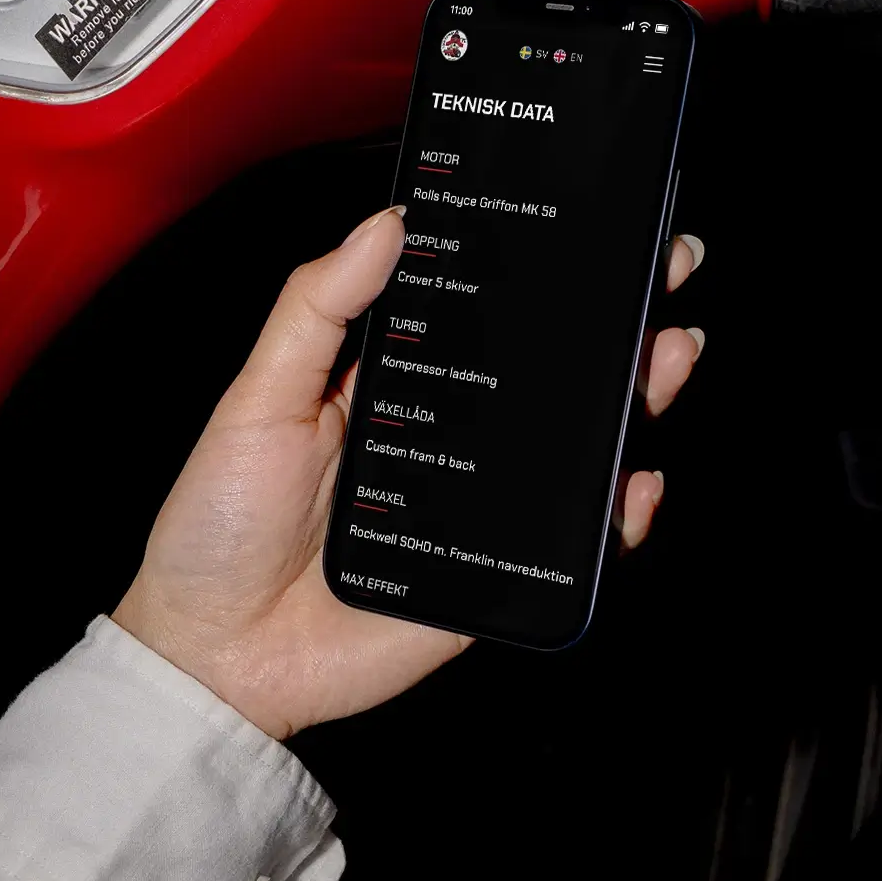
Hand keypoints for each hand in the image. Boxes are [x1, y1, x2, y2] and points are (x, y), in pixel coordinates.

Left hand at [113, 207, 704, 738]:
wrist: (215, 656)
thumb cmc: (219, 524)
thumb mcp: (259, 397)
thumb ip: (318, 308)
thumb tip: (384, 224)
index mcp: (400, 384)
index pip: (487, 314)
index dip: (541, 273)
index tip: (591, 226)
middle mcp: (451, 437)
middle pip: (549, 375)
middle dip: (615, 323)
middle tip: (662, 269)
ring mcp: (478, 505)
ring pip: (573, 448)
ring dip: (635, 399)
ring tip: (666, 355)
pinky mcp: (491, 571)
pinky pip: (570, 542)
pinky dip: (616, 516)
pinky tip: (636, 481)